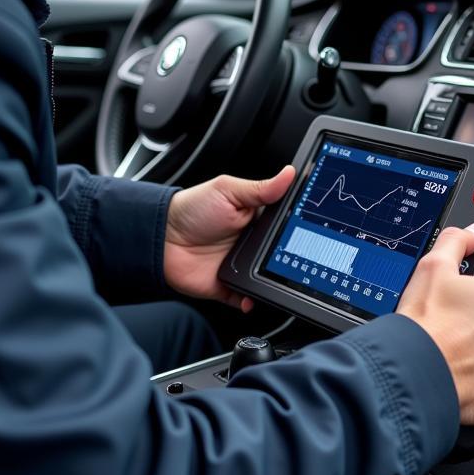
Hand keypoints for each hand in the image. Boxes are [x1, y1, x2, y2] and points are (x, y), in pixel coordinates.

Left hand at [164, 166, 295, 310]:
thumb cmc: (191, 210)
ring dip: (273, 280)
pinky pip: (248, 299)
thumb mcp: (228, 191)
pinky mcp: (230, 286)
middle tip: (292, 256)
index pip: (285, 225)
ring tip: (275, 276)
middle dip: (289, 258)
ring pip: (269, 279)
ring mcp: (242, 266)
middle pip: (282, 254)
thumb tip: (289, 173)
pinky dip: (252, 301)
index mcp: (256, 219)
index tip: (312, 228)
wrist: (161, 239)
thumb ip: (261, 188)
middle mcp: (252, 243)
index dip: (298, 227)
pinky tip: (252, 297)